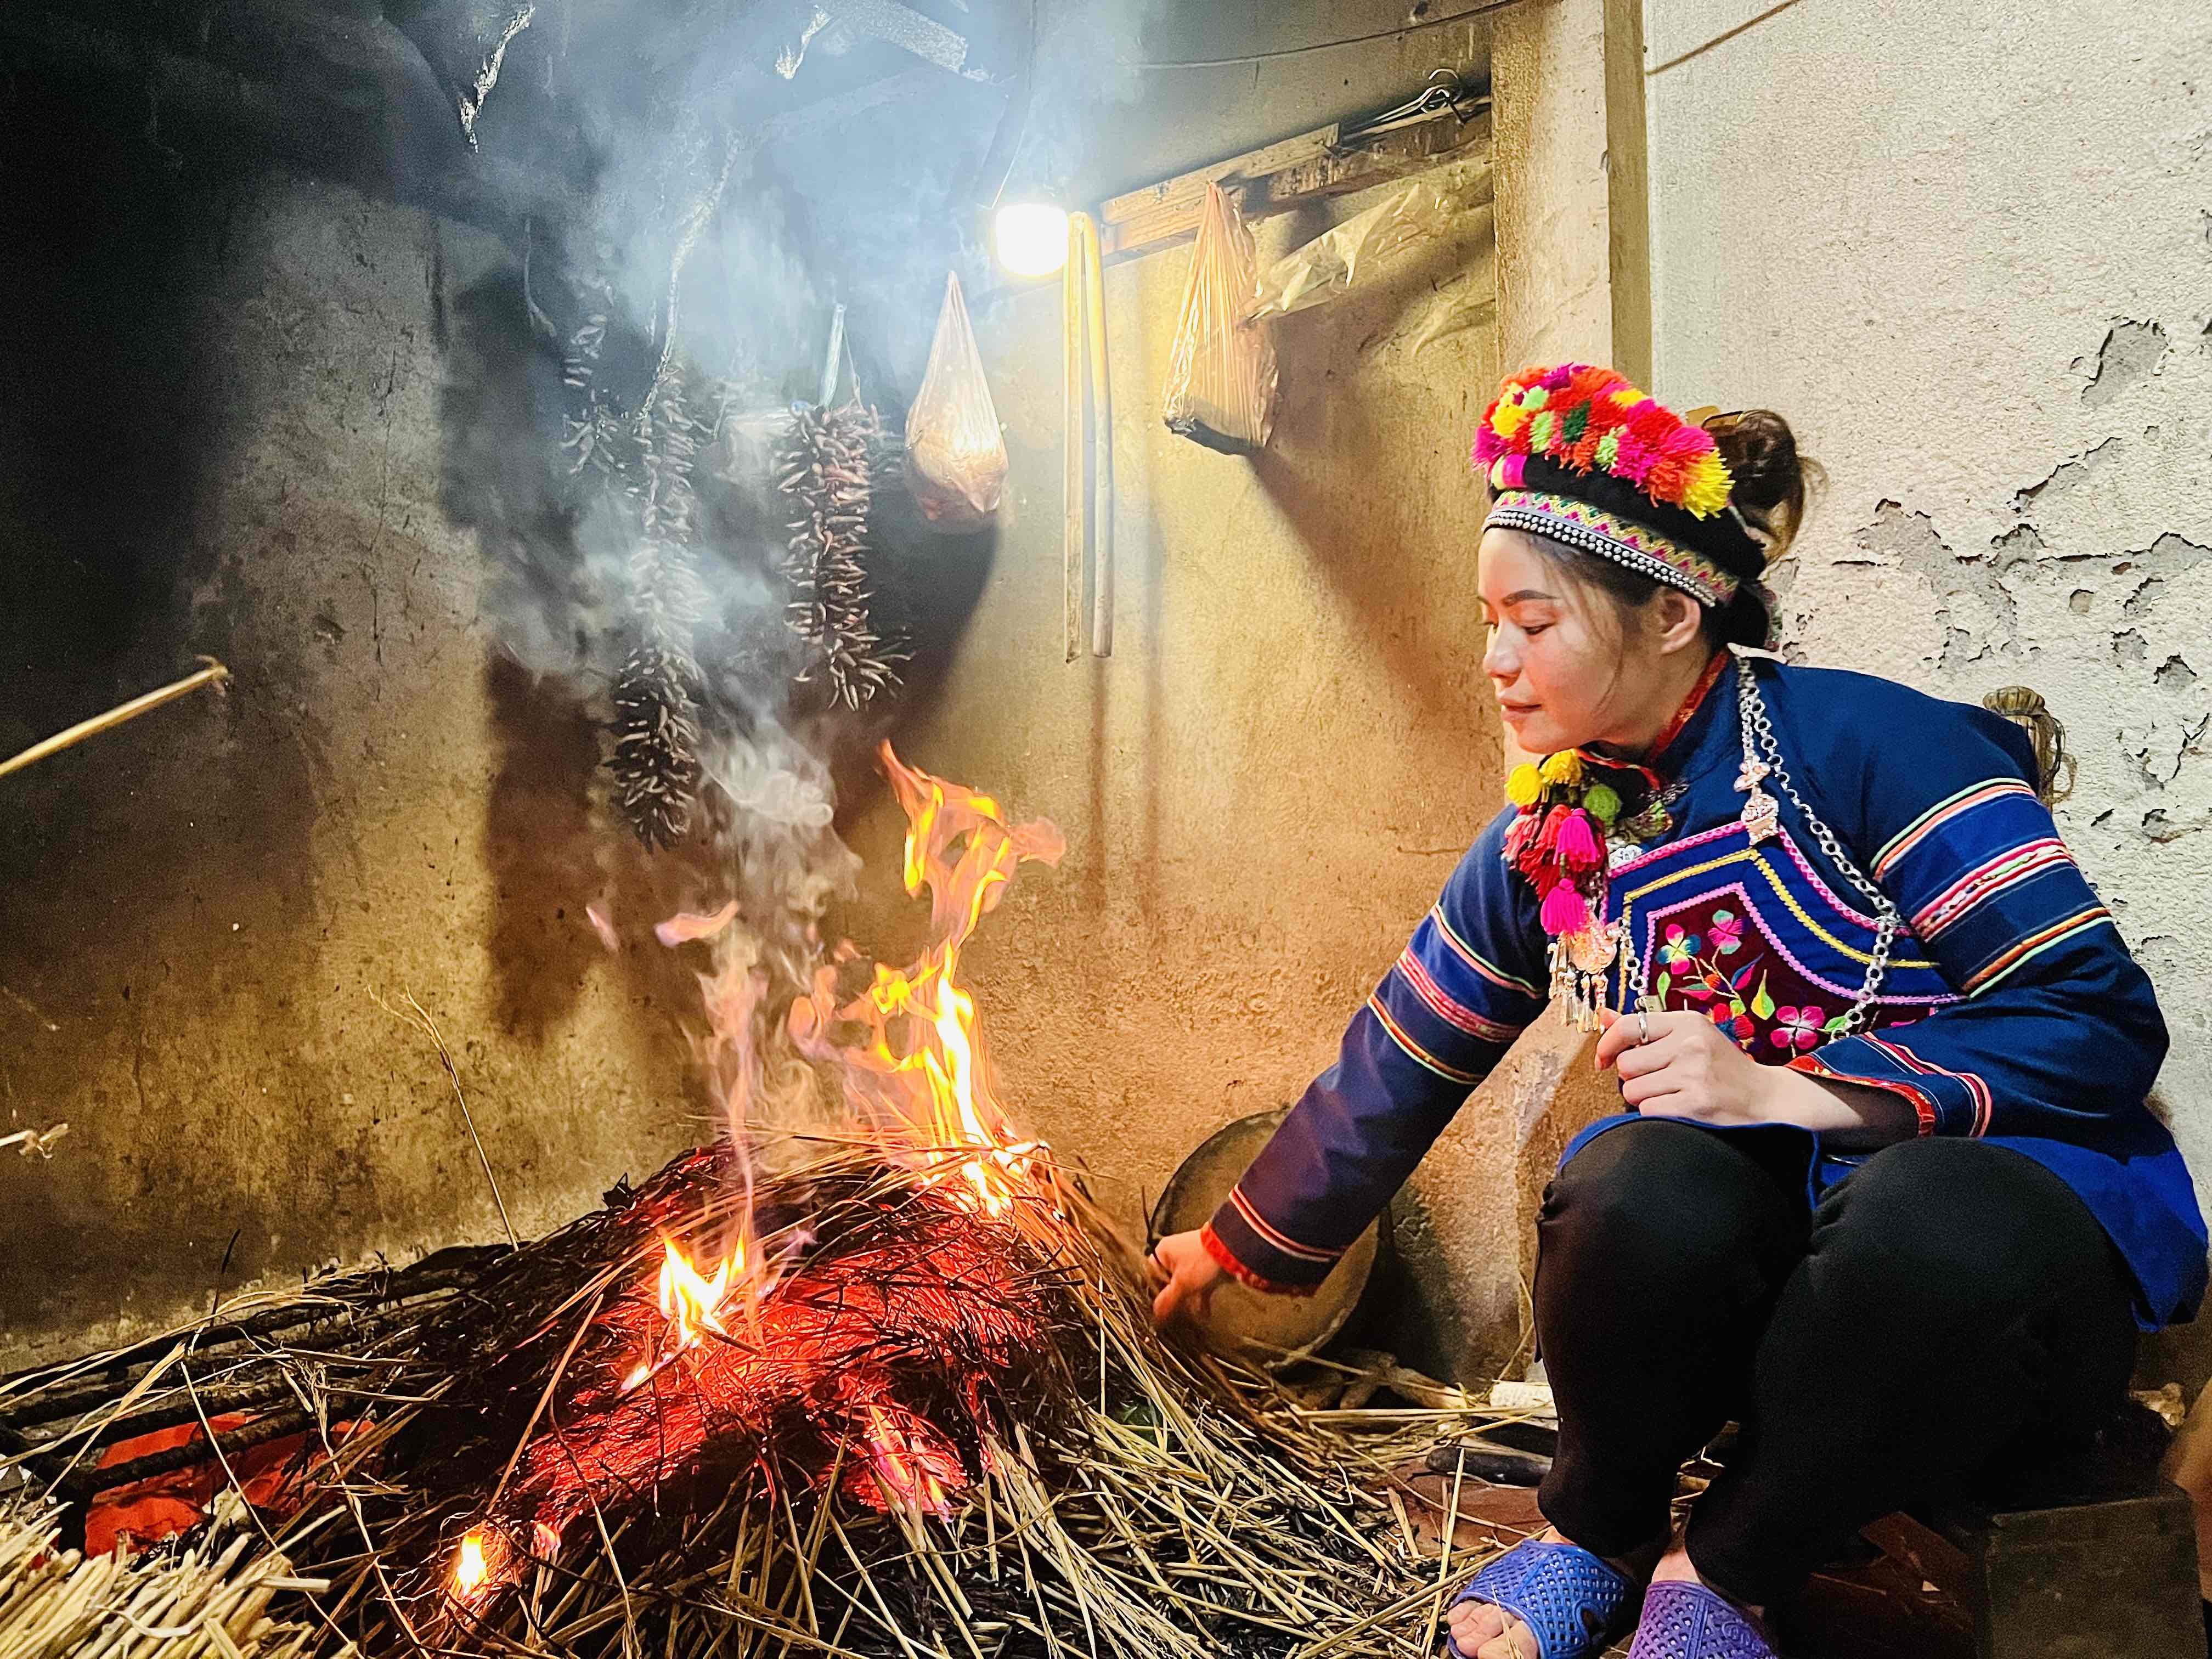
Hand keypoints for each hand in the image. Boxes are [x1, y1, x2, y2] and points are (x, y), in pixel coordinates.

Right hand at [1148, 1230, 1225, 1326]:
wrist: (1233, 1249)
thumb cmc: (1203, 1259)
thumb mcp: (1182, 1284)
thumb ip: (1167, 1300)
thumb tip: (1156, 1313)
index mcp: (1163, 1252)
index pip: (1151, 1276)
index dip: (1154, 1293)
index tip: (1158, 1308)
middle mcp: (1175, 1255)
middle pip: (1169, 1283)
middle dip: (1174, 1300)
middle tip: (1174, 1315)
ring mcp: (1191, 1261)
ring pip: (1184, 1285)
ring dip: (1188, 1302)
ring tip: (1192, 1316)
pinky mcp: (1205, 1267)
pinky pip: (1198, 1285)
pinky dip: (1200, 1298)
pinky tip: (1204, 1313)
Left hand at [1593, 1006, 1784, 1125]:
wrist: (1765, 1098)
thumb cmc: (1721, 1068)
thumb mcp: (1690, 1038)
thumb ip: (1646, 1029)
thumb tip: (1603, 1015)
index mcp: (1688, 1022)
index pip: (1628, 1026)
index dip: (1607, 1044)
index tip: (1602, 1059)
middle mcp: (1691, 1044)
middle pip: (1626, 1064)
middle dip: (1635, 1077)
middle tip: (1660, 1081)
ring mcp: (1694, 1074)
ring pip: (1632, 1090)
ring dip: (1644, 1098)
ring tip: (1672, 1095)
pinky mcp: (1695, 1104)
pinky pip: (1647, 1111)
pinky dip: (1656, 1114)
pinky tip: (1678, 1109)